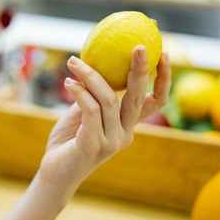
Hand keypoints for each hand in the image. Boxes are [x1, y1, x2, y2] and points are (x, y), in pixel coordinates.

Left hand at [38, 46, 170, 195]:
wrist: (55, 173)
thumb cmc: (69, 140)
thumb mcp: (84, 112)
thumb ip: (94, 94)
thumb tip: (94, 62)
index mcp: (128, 125)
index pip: (156, 101)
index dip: (164, 78)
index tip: (163, 53)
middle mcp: (125, 134)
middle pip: (137, 97)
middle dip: (140, 69)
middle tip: (138, 46)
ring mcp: (111, 142)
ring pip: (108, 99)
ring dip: (90, 75)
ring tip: (73, 61)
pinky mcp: (93, 145)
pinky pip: (89, 110)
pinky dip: (79, 91)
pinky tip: (68, 82)